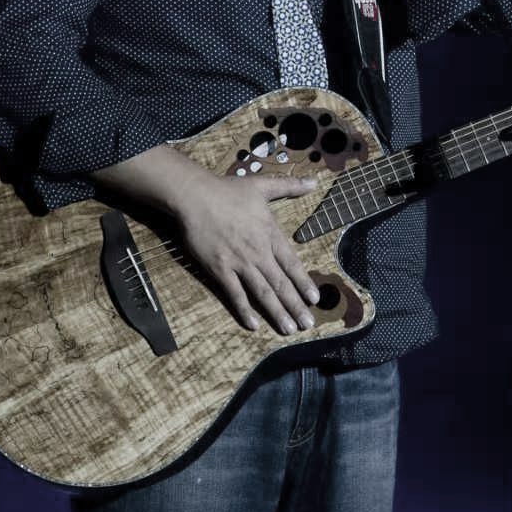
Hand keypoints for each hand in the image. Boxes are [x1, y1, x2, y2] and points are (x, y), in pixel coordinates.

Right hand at [172, 172, 322, 334]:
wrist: (196, 196)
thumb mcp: (263, 185)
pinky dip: (245, 310)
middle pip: (281, 283)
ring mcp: (239, 263)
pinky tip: (254, 325)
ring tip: (289, 330)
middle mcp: (258, 252)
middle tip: (308, 325)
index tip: (315, 299)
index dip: (304, 283)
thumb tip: (313, 181)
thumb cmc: (229, 190)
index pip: (292, 264)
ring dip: (277, 312)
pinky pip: (235, 294)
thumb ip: (290, 187)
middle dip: (296, 306)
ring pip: (263, 293)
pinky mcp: (219, 269)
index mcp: (270, 235)